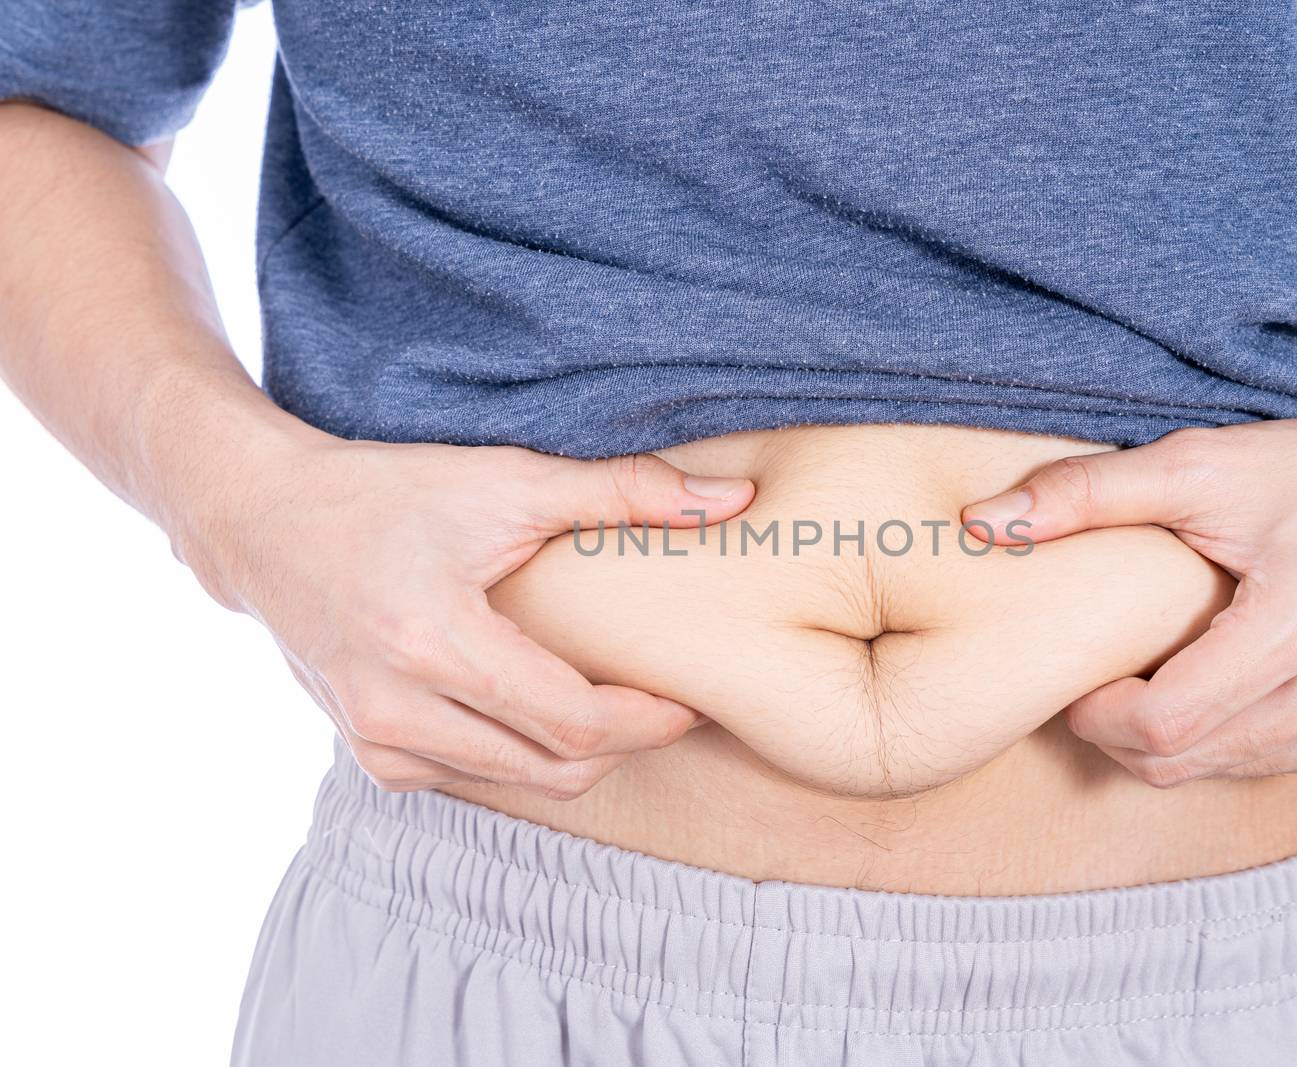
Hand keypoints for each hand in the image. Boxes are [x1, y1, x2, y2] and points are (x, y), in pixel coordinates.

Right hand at [176, 434, 753, 795]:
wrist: (263, 523)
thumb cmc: (388, 493)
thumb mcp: (506, 479)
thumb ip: (624, 492)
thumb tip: (733, 501)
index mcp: (435, 642)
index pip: (573, 723)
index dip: (646, 720)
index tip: (687, 697)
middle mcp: (397, 708)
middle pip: (554, 770)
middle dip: (624, 745)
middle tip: (661, 703)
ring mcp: (375, 740)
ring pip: (517, 784)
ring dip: (575, 755)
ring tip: (608, 701)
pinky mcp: (367, 753)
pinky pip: (471, 778)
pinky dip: (518, 755)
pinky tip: (535, 707)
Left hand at [961, 412, 1296, 785]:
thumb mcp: (1195, 464)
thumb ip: (1086, 492)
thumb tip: (981, 520)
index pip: (1165, 723)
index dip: (1096, 709)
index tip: (1074, 667)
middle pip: (1175, 759)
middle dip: (1113, 723)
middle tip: (1099, 662)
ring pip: (1204, 772)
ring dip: (1156, 732)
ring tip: (1153, 660)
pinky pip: (1244, 768)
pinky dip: (1204, 738)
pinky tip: (1203, 677)